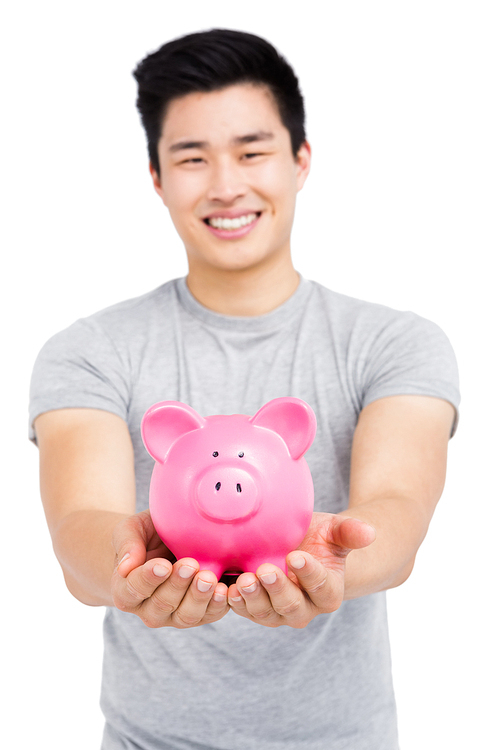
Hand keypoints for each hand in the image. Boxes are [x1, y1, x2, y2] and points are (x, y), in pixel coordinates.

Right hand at [111, 510, 228, 627]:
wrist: (167, 541)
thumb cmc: (145, 534)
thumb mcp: (131, 529)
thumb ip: (127, 544)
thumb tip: (125, 567)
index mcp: (125, 590)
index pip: (133, 590)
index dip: (148, 579)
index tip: (163, 565)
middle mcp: (148, 609)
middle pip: (161, 605)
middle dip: (177, 585)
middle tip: (190, 565)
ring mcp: (174, 615)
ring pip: (185, 615)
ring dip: (198, 598)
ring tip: (208, 578)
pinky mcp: (199, 613)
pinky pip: (209, 615)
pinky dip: (217, 604)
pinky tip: (224, 589)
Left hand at [227, 513, 375, 628]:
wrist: (299, 545)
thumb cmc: (319, 537)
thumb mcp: (334, 530)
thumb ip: (349, 532)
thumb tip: (370, 532)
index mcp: (329, 591)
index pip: (321, 587)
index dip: (309, 573)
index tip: (296, 556)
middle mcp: (305, 608)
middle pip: (291, 606)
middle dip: (277, 590)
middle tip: (263, 571)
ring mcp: (278, 611)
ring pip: (266, 613)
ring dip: (252, 600)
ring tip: (243, 581)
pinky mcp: (256, 608)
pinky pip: (245, 611)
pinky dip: (235, 603)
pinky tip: (225, 588)